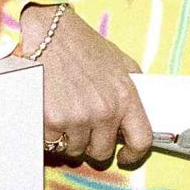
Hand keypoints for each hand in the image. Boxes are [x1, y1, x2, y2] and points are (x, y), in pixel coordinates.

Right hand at [22, 4, 152, 166]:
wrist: (49, 33)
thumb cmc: (82, 45)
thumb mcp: (120, 62)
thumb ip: (133, 87)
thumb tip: (140, 110)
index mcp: (125, 97)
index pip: (141, 140)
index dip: (133, 155)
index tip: (124, 156)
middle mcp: (104, 111)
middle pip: (101, 152)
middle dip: (92, 143)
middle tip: (84, 126)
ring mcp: (77, 118)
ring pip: (73, 149)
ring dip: (69, 137)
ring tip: (65, 111)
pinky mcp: (51, 121)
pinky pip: (51, 143)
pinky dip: (49, 134)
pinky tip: (49, 112)